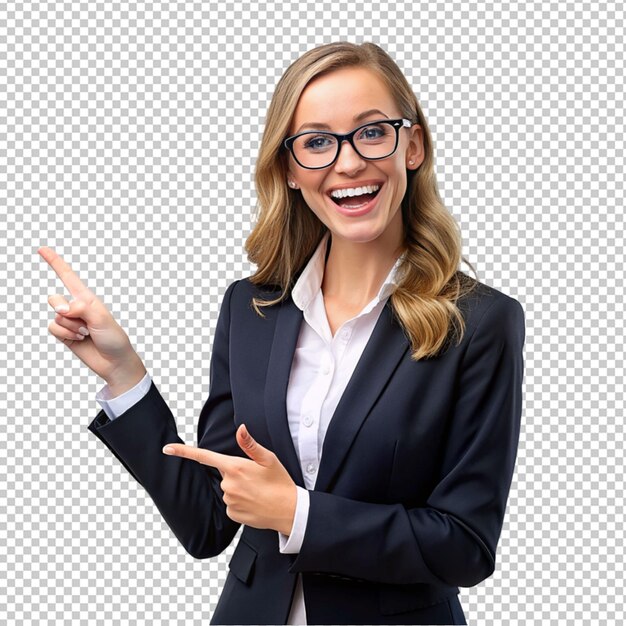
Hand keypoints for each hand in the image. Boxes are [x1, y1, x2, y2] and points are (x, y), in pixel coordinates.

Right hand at [38, 246, 145, 385]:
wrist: (113, 361)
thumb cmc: (114, 338)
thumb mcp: (102, 319)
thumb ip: (82, 308)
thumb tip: (64, 309)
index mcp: (87, 298)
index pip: (68, 276)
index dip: (55, 262)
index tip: (42, 249)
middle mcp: (76, 307)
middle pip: (54, 299)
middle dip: (62, 308)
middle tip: (79, 319)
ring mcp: (69, 321)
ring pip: (55, 316)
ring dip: (71, 327)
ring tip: (86, 333)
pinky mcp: (64, 334)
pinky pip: (53, 328)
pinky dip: (65, 334)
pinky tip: (78, 339)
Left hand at [163, 424, 297, 535]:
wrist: (289, 511)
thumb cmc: (280, 482)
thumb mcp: (269, 458)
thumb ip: (250, 444)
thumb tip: (240, 428)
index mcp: (235, 467)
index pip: (205, 457)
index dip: (184, 452)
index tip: (167, 449)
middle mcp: (228, 485)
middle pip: (225, 473)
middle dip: (237, 473)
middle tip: (257, 477)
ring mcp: (229, 501)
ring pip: (228, 489)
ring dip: (240, 488)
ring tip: (259, 491)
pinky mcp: (232, 514)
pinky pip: (231, 504)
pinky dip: (241, 501)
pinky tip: (255, 502)